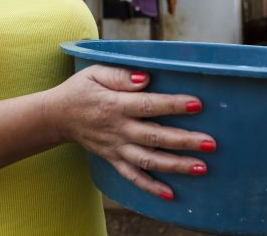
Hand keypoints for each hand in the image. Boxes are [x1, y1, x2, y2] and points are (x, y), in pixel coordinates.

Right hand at [44, 65, 215, 199]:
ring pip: (148, 160)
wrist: (56, 116)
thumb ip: (120, 75)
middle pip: (154, 136)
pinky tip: (171, 194)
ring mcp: (116, 147)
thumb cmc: (80, 89)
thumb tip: (145, 77)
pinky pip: (133, 176)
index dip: (172, 105)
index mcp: (115, 104)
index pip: (148, 105)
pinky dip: (150, 187)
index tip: (197, 104)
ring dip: (176, 165)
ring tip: (201, 167)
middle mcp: (118, 129)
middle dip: (183, 141)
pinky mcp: (113, 159)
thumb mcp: (94, 73)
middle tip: (210, 143)